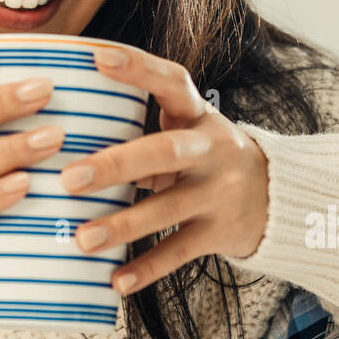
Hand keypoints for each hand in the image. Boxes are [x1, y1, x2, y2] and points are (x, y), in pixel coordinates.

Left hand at [60, 46, 268, 295]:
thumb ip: (139, 129)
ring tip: (81, 238)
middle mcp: (212, 149)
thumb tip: (60, 135)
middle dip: (116, 164)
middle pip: (165, 151)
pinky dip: (147, 268)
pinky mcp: (221, 231)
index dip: (137, 67)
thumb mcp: (185, 131)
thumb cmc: (205, 157)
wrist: (277, 198)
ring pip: (168, 208)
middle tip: (69, 177)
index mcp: (198, 115)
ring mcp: (219, 192)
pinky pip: (179, 251)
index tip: (96, 57)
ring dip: (122, 225)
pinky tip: (115, 281)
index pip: (171, 81)